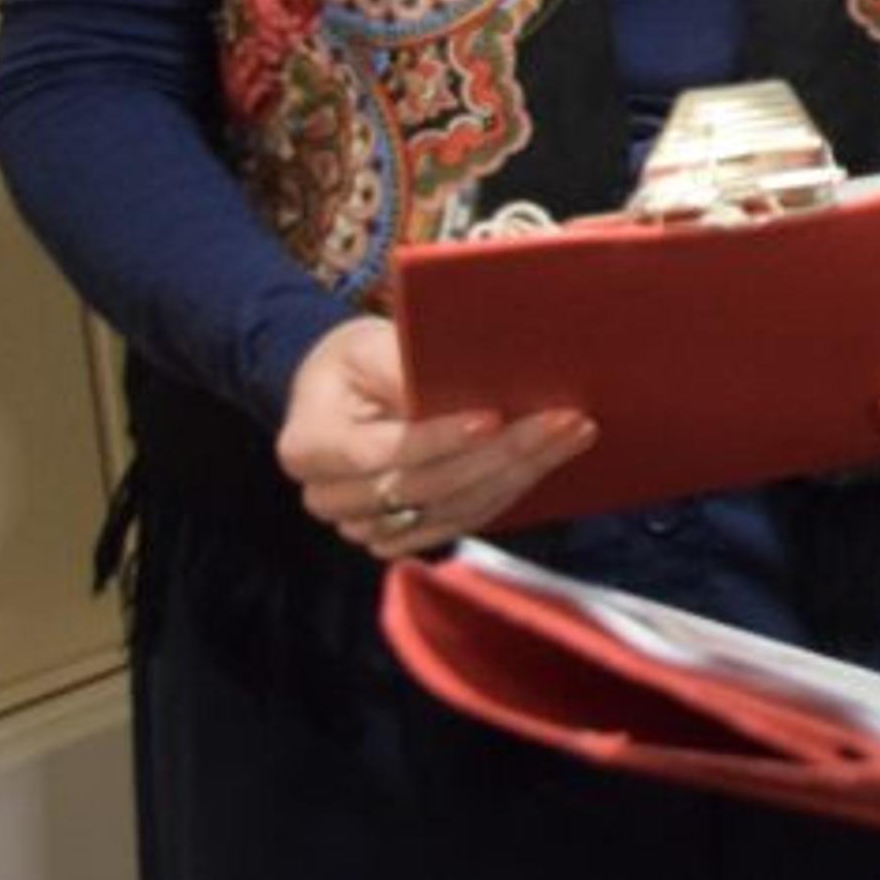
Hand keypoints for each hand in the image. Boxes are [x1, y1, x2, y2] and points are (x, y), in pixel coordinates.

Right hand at [278, 313, 595, 560]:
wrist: (346, 394)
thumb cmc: (357, 361)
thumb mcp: (366, 346)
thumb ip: (401, 366)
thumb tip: (464, 379)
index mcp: (307, 446)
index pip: (379, 453)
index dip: (437, 439)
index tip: (493, 417)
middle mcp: (330, 497)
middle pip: (425, 488)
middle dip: (500, 454)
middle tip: (564, 419)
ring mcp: (367, 524)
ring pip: (453, 510)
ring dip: (520, 473)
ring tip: (573, 432)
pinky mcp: (405, 534)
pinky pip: (464, 521)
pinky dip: (511, 490)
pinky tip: (552, 457)